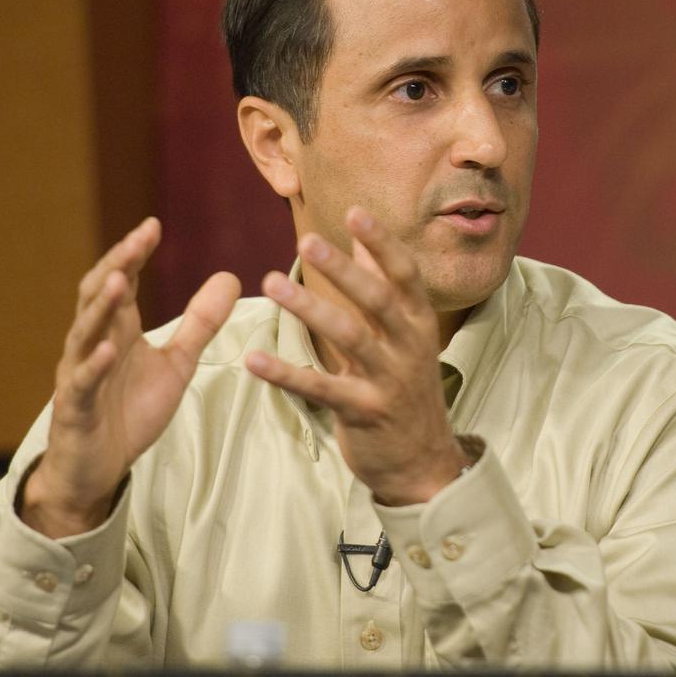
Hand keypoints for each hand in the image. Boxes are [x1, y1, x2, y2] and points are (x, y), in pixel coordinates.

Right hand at [21, 217, 239, 537]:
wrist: (96, 469)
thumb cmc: (129, 412)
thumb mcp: (177, 364)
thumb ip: (200, 323)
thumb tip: (230, 276)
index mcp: (117, 330)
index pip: (122, 281)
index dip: (134, 253)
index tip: (153, 225)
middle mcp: (93, 344)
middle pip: (98, 295)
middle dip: (117, 265)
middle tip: (138, 239)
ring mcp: (79, 374)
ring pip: (84, 332)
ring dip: (102, 307)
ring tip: (121, 280)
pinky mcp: (75, 409)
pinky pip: (82, 383)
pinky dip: (92, 366)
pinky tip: (107, 351)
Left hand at [245, 207, 467, 505]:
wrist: (422, 463)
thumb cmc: (406, 388)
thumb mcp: (405, 335)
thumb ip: (384, 286)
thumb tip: (363, 240)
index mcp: (419, 323)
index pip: (405, 275)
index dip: (382, 243)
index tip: (354, 213)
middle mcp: (409, 347)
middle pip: (377, 301)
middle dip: (343, 271)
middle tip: (307, 241)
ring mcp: (388, 381)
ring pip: (349, 338)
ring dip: (309, 309)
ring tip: (271, 283)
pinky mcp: (363, 412)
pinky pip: (320, 389)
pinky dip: (285, 374)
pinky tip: (253, 359)